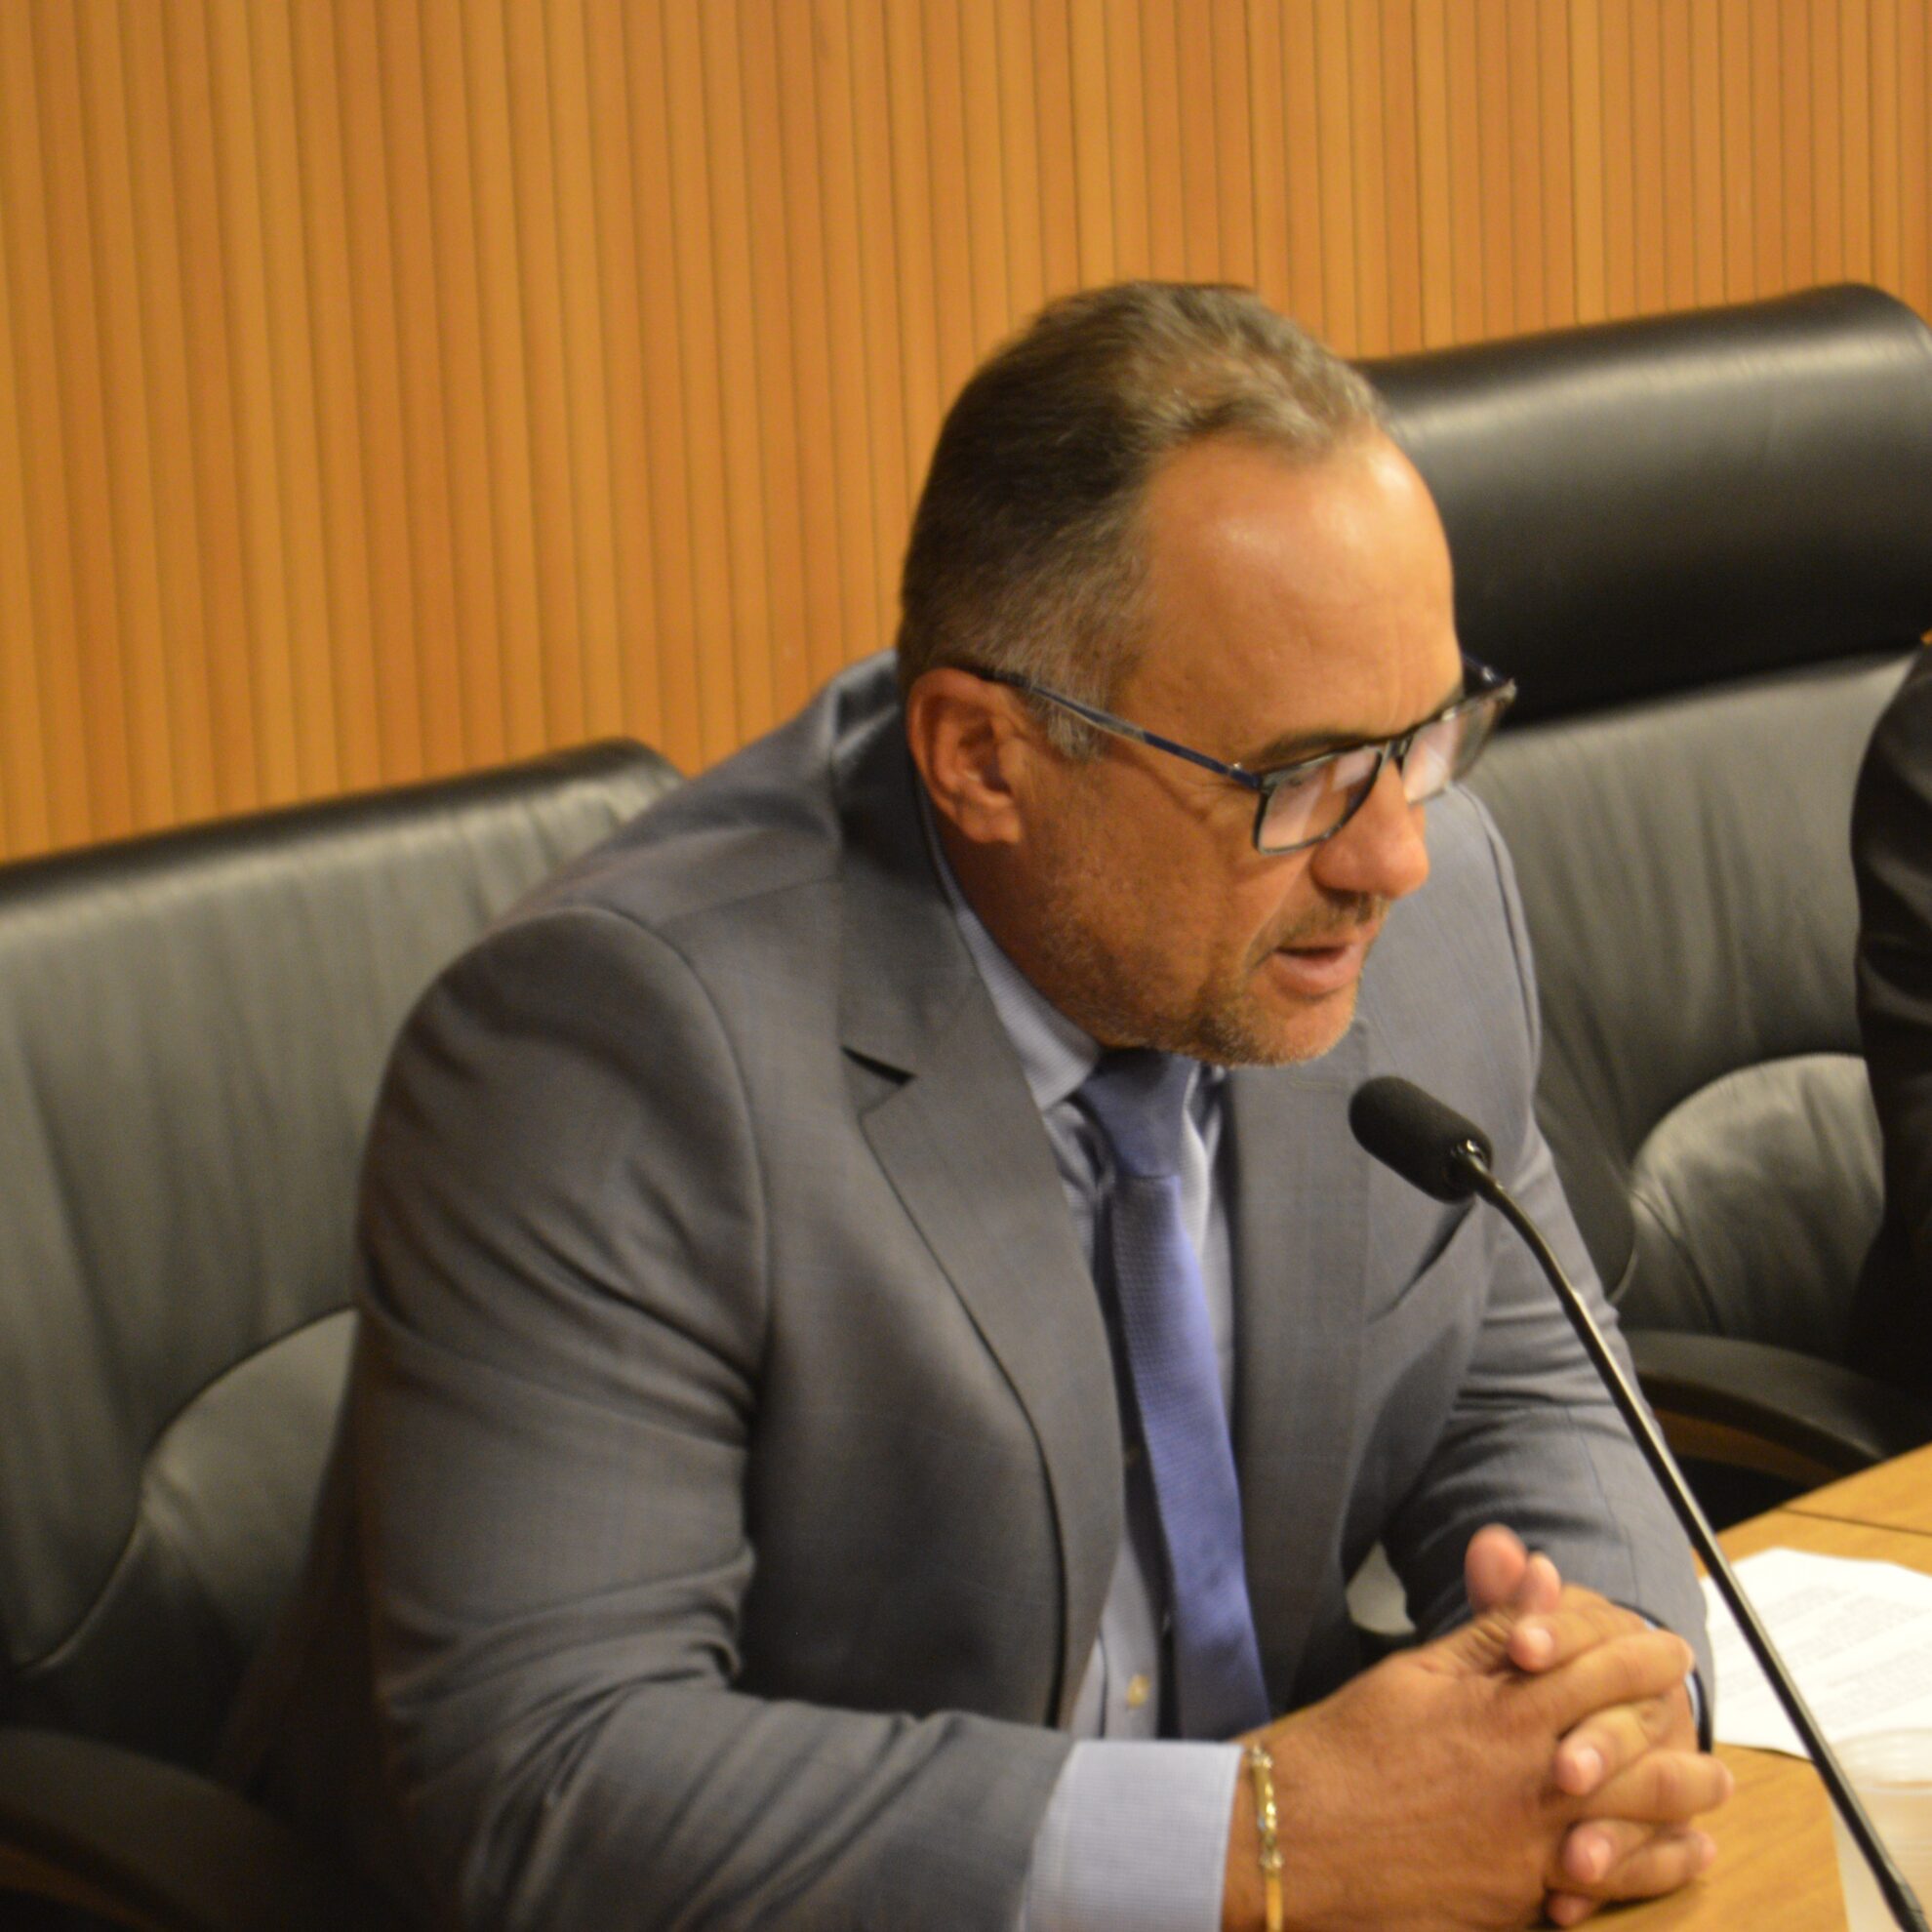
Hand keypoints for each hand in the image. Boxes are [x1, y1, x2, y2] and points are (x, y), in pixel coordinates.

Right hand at [1220, 1586, 1724, 1929]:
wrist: (1295, 1838)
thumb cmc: (1347, 1745)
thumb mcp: (1416, 1671)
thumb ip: (1489, 1630)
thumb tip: (1540, 1577)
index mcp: (1505, 1713)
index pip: (1598, 1672)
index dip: (1640, 1655)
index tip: (1666, 1647)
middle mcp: (1531, 1782)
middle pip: (1636, 1755)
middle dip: (1677, 1738)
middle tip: (1702, 1728)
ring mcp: (1530, 1849)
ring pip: (1634, 1826)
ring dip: (1682, 1809)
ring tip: (1712, 1796)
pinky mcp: (1517, 1901)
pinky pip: (1604, 1887)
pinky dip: (1649, 1872)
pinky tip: (1674, 1863)